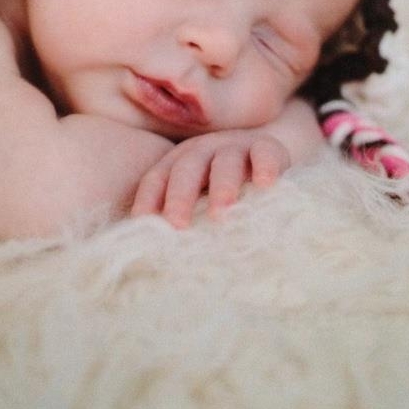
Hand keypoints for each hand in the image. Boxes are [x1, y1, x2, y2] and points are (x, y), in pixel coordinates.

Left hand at [130, 129, 289, 228]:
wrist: (263, 156)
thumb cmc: (223, 188)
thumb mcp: (198, 198)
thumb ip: (183, 218)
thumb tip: (153, 260)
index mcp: (179, 163)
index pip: (157, 178)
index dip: (148, 198)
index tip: (141, 224)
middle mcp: (203, 151)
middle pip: (186, 169)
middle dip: (180, 195)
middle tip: (177, 224)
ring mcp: (235, 147)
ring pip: (225, 162)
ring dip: (221, 185)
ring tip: (221, 213)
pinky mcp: (266, 147)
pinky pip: (265, 153)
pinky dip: (265, 166)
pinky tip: (265, 184)